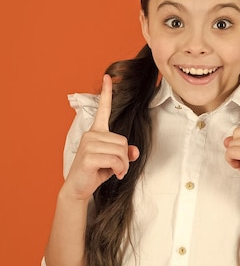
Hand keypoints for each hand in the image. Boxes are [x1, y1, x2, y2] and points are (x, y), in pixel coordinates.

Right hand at [64, 74, 139, 200]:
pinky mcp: (88, 156)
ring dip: (123, 165)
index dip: (107, 93)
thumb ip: (125, 153)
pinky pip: (115, 159)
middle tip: (118, 168)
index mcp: (96, 132)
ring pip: (120, 150)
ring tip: (116, 172)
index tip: (108, 77)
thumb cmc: (95, 172)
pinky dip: (119, 169)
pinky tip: (114, 174)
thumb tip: (134, 152)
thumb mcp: (114, 161)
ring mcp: (88, 144)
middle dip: (125, 157)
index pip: (103, 109)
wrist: (78, 188)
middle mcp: (91, 134)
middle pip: (123, 140)